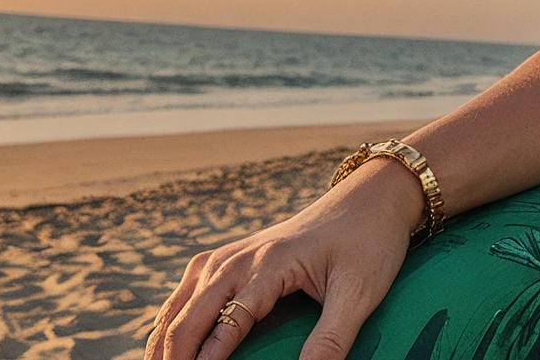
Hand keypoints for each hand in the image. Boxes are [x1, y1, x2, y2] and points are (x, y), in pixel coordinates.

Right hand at [146, 155, 428, 359]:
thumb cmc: (370, 241)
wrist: (374, 196)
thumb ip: (332, 339)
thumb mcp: (359, 293)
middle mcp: (242, 256)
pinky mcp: (238, 252)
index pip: (224, 322)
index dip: (204, 359)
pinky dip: (175, 312)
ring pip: (184, 297)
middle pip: (191, 312)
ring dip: (165, 334)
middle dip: (173, 352)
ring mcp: (236, 251)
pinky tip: (170, 332)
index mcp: (269, 264)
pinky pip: (193, 283)